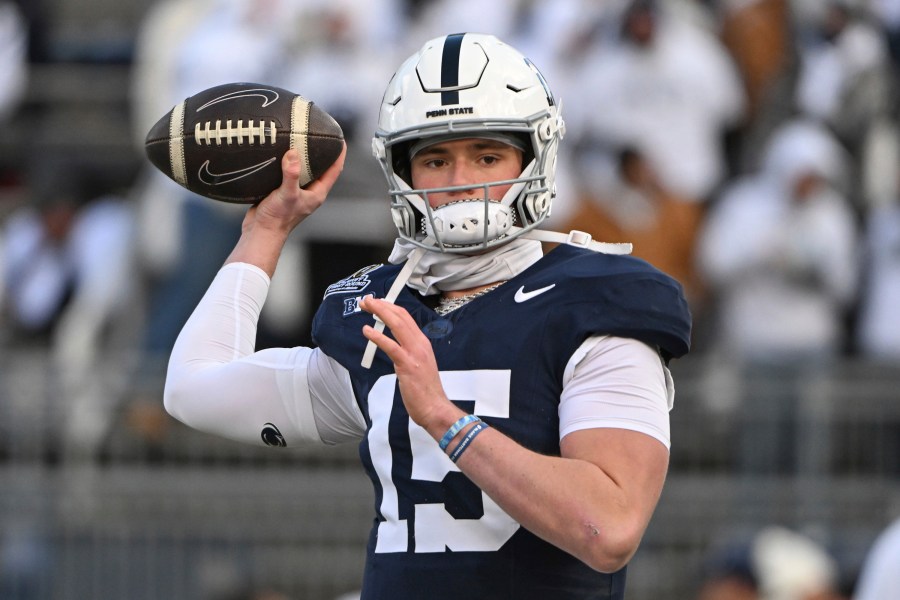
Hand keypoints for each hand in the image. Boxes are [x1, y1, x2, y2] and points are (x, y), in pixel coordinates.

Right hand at [226, 143, 345, 274]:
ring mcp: (296, 191)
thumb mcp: (287, 194)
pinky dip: (286, 162)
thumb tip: (294, 154)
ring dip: (302, 156)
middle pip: (320, 167)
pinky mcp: (282, 191)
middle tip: (319, 134)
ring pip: (303, 169)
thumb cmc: (277, 219)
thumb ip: (291, 175)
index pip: (335, 170)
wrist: (260, 232)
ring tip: (299, 138)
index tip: (341, 139)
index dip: (340, 154)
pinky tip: (279, 152)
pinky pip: (287, 172)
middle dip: (321, 152)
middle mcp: (309, 192)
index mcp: (317, 193)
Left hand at [360, 296, 460, 433]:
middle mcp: (420, 343)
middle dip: (381, 305)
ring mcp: (415, 353)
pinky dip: (377, 336)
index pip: (405, 317)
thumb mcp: (418, 364)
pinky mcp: (407, 365)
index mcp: (422, 342)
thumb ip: (408, 352)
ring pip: (396, 325)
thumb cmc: (425, 390)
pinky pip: (391, 346)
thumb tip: (395, 345)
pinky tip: (366, 330)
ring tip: (365, 306)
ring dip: (379, 312)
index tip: (376, 303)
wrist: (434, 407)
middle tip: (366, 300)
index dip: (389, 307)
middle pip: (400, 316)